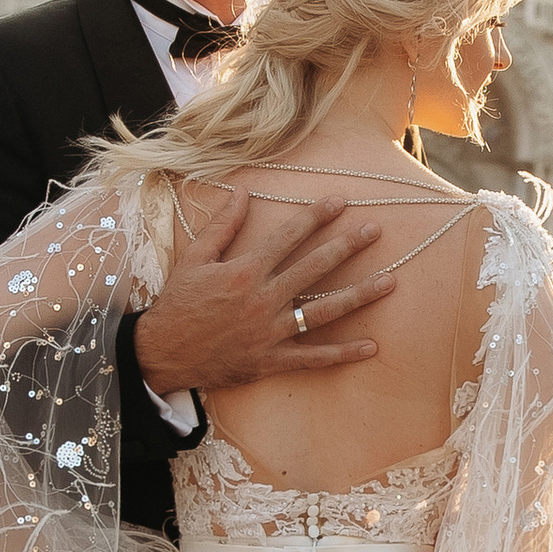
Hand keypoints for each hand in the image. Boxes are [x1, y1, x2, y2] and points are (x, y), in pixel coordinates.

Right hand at [132, 188, 393, 395]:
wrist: (162, 353)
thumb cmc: (178, 303)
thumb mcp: (194, 258)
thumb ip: (222, 226)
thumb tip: (243, 192)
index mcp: (245, 271)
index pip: (289, 236)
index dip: (316, 217)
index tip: (341, 201)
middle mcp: (263, 299)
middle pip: (314, 267)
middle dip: (348, 245)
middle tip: (376, 230)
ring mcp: (270, 331)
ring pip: (323, 310)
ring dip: (359, 296)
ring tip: (390, 282)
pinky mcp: (271, 360)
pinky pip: (313, 357)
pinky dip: (343, 354)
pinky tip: (372, 347)